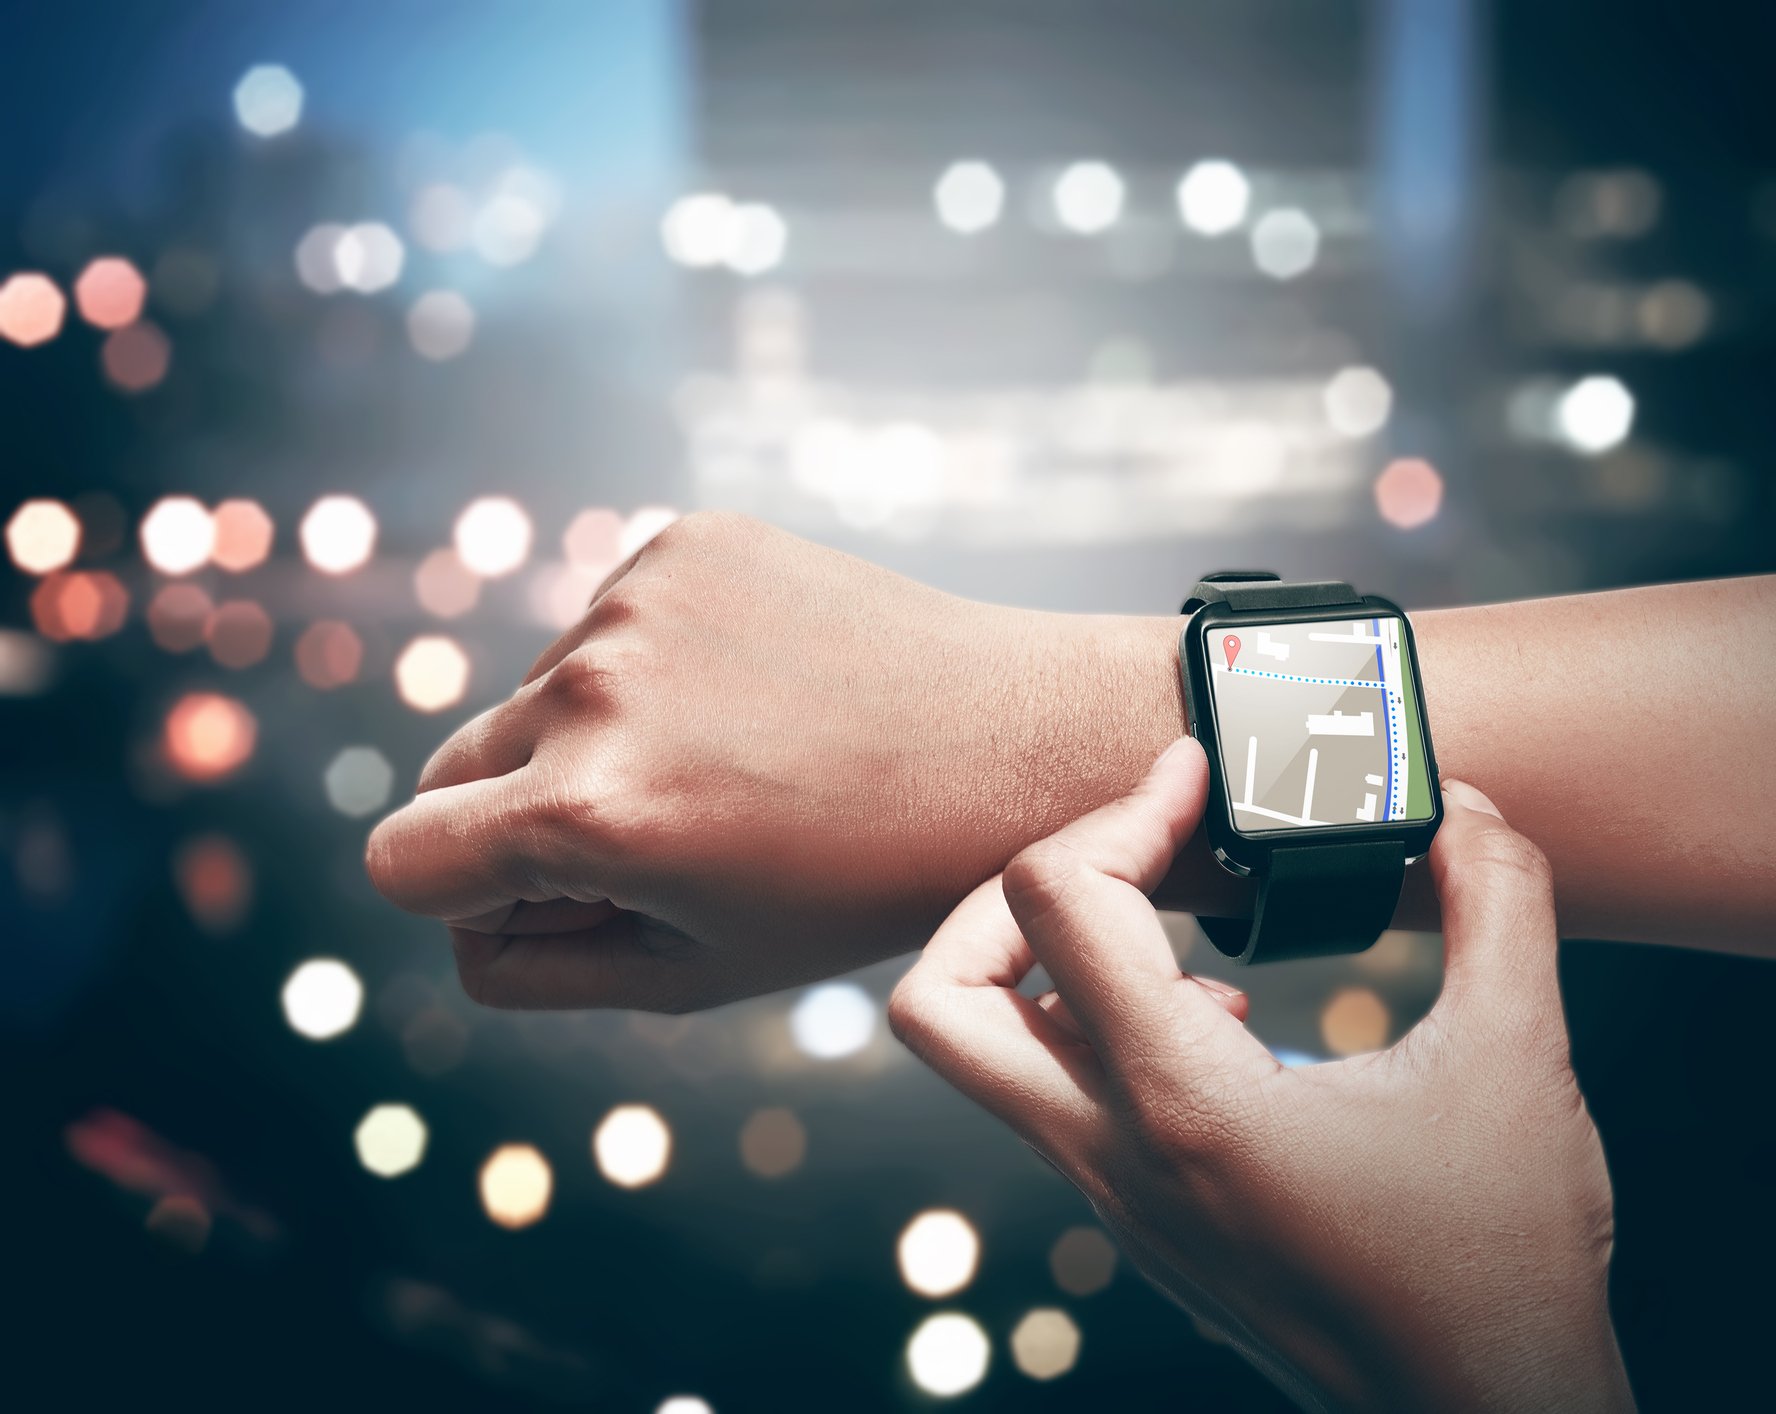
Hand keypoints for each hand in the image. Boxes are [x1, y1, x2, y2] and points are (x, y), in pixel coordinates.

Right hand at [365, 512, 1184, 1010]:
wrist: (1023, 745)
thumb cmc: (867, 884)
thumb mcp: (700, 972)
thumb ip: (542, 967)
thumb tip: (460, 929)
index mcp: (591, 813)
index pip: (401, 862)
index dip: (463, 900)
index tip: (551, 901)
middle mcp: (593, 687)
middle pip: (450, 768)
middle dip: (514, 818)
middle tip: (650, 843)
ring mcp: (640, 598)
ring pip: (537, 690)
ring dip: (595, 735)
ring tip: (737, 762)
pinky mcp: (687, 540)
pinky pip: (609, 619)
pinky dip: (655, 662)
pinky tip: (758, 692)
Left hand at [890, 740, 1631, 1412]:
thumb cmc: (1501, 1266)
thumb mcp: (1520, 1056)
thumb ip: (1501, 904)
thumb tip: (1463, 810)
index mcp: (1187, 1104)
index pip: (1058, 902)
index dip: (1122, 808)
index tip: (1194, 780)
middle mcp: (1121, 1159)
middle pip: (936, 1002)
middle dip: (1002, 896)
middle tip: (1116, 857)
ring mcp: (1122, 1205)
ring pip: (987, 1062)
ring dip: (1049, 964)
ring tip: (1173, 924)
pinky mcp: (1149, 1229)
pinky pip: (1061, 1106)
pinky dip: (1100, 1031)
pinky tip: (1223, 1022)